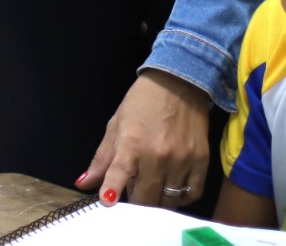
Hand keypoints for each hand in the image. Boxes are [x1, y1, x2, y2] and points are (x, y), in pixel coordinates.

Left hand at [76, 70, 210, 207]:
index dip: (112, 191)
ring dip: (158, 200)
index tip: (108, 202)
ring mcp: (181, 160)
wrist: (179, 82)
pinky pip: (192, 193)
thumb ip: (102, 158)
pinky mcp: (201, 161)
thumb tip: (83, 183)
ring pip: (168, 201)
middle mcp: (157, 155)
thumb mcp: (117, 125)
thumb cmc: (143, 103)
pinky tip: (173, 189)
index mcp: (131, 143)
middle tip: (134, 192)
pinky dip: (181, 197)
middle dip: (136, 202)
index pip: (119, 175)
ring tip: (153, 188)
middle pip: (145, 199)